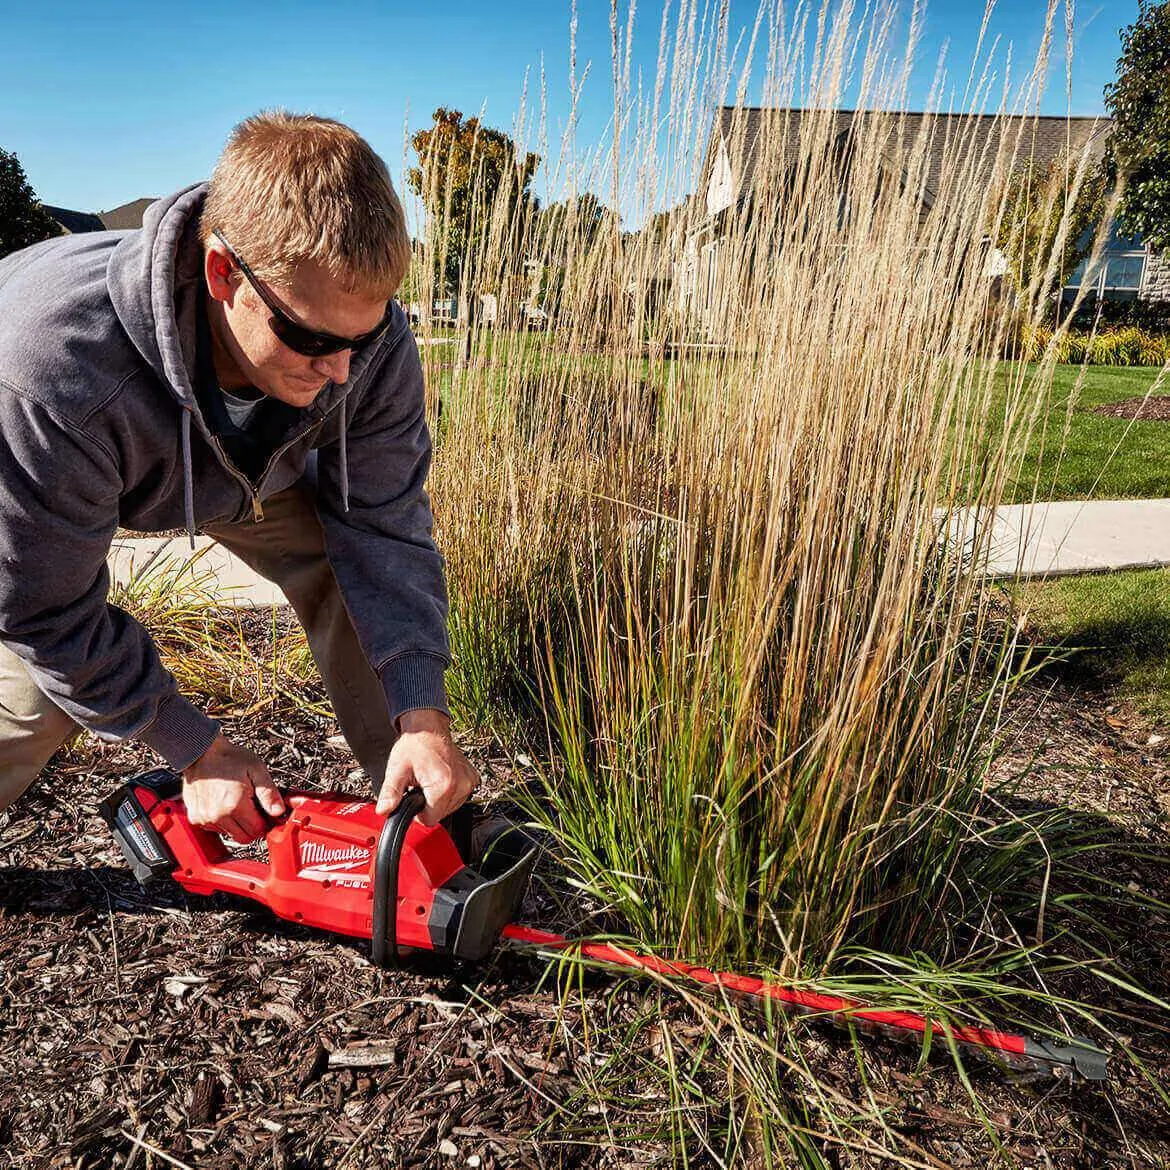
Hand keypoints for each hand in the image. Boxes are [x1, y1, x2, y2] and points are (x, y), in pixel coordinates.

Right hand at [182, 733, 285, 843]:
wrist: (202, 753)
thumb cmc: (228, 758)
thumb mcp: (256, 770)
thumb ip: (269, 793)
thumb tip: (278, 811)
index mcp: (234, 805)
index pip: (258, 830)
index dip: (267, 823)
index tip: (268, 814)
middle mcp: (217, 816)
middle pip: (244, 838)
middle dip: (254, 827)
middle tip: (255, 809)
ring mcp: (205, 818)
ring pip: (230, 834)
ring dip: (238, 825)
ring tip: (239, 803)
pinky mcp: (196, 818)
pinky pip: (215, 830)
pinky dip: (223, 822)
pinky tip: (225, 805)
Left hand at [376, 710, 478, 826]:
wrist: (428, 727)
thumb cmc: (414, 745)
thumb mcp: (397, 770)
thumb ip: (390, 793)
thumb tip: (384, 810)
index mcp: (443, 785)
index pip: (429, 820)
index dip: (417, 812)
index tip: (414, 795)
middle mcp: (460, 785)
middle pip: (440, 815)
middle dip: (428, 803)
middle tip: (421, 783)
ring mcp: (468, 782)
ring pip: (450, 808)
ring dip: (438, 798)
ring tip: (430, 778)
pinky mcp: (472, 778)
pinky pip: (458, 797)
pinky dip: (449, 791)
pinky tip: (441, 777)